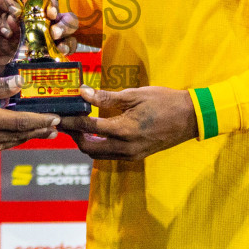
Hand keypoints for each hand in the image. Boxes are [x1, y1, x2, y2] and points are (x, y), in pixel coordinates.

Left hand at [58, 85, 198, 160]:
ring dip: (85, 142)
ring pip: (98, 155)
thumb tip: (83, 92)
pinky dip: (99, 146)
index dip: (70, 122)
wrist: (190, 118)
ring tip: (79, 126)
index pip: (87, 127)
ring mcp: (131, 155)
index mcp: (123, 130)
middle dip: (74, 136)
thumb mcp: (135, 95)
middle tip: (67, 121)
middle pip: (88, 147)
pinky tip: (98, 132)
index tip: (58, 116)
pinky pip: (110, 155)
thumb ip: (106, 96)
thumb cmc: (164, 101)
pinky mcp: (136, 156)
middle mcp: (125, 147)